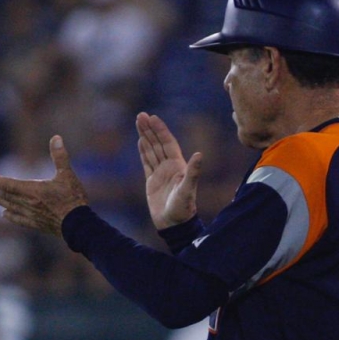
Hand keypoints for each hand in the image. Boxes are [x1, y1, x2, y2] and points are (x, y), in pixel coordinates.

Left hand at [0, 135, 87, 235]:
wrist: (79, 225)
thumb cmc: (73, 199)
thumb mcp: (67, 174)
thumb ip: (60, 156)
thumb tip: (56, 137)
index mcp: (33, 190)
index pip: (8, 184)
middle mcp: (28, 203)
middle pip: (6, 195)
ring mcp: (31, 215)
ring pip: (10, 206)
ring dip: (0, 200)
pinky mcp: (36, 224)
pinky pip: (19, 219)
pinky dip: (10, 216)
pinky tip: (5, 214)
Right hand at [136, 112, 201, 229]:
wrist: (174, 224)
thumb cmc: (183, 208)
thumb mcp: (188, 189)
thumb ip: (193, 172)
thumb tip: (199, 154)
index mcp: (178, 165)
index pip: (167, 142)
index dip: (160, 130)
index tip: (152, 117)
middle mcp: (169, 166)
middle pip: (158, 143)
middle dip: (150, 129)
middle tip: (140, 115)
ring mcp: (160, 173)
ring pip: (151, 150)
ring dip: (145, 136)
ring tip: (138, 122)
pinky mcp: (152, 181)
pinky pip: (146, 162)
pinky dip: (143, 151)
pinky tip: (140, 141)